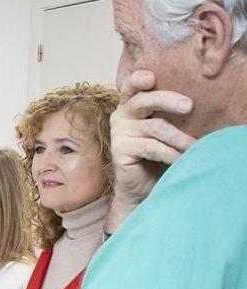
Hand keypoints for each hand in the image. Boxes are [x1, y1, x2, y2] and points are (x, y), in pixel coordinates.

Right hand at [106, 70, 196, 230]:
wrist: (141, 185)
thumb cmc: (155, 154)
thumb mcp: (162, 129)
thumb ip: (166, 113)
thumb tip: (192, 103)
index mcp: (130, 105)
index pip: (132, 86)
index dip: (139, 79)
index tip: (152, 78)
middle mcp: (121, 115)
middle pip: (144, 101)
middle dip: (168, 100)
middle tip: (189, 106)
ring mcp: (119, 133)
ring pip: (155, 127)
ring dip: (180, 138)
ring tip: (195, 146)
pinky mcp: (120, 150)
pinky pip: (152, 148)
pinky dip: (171, 154)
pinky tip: (181, 159)